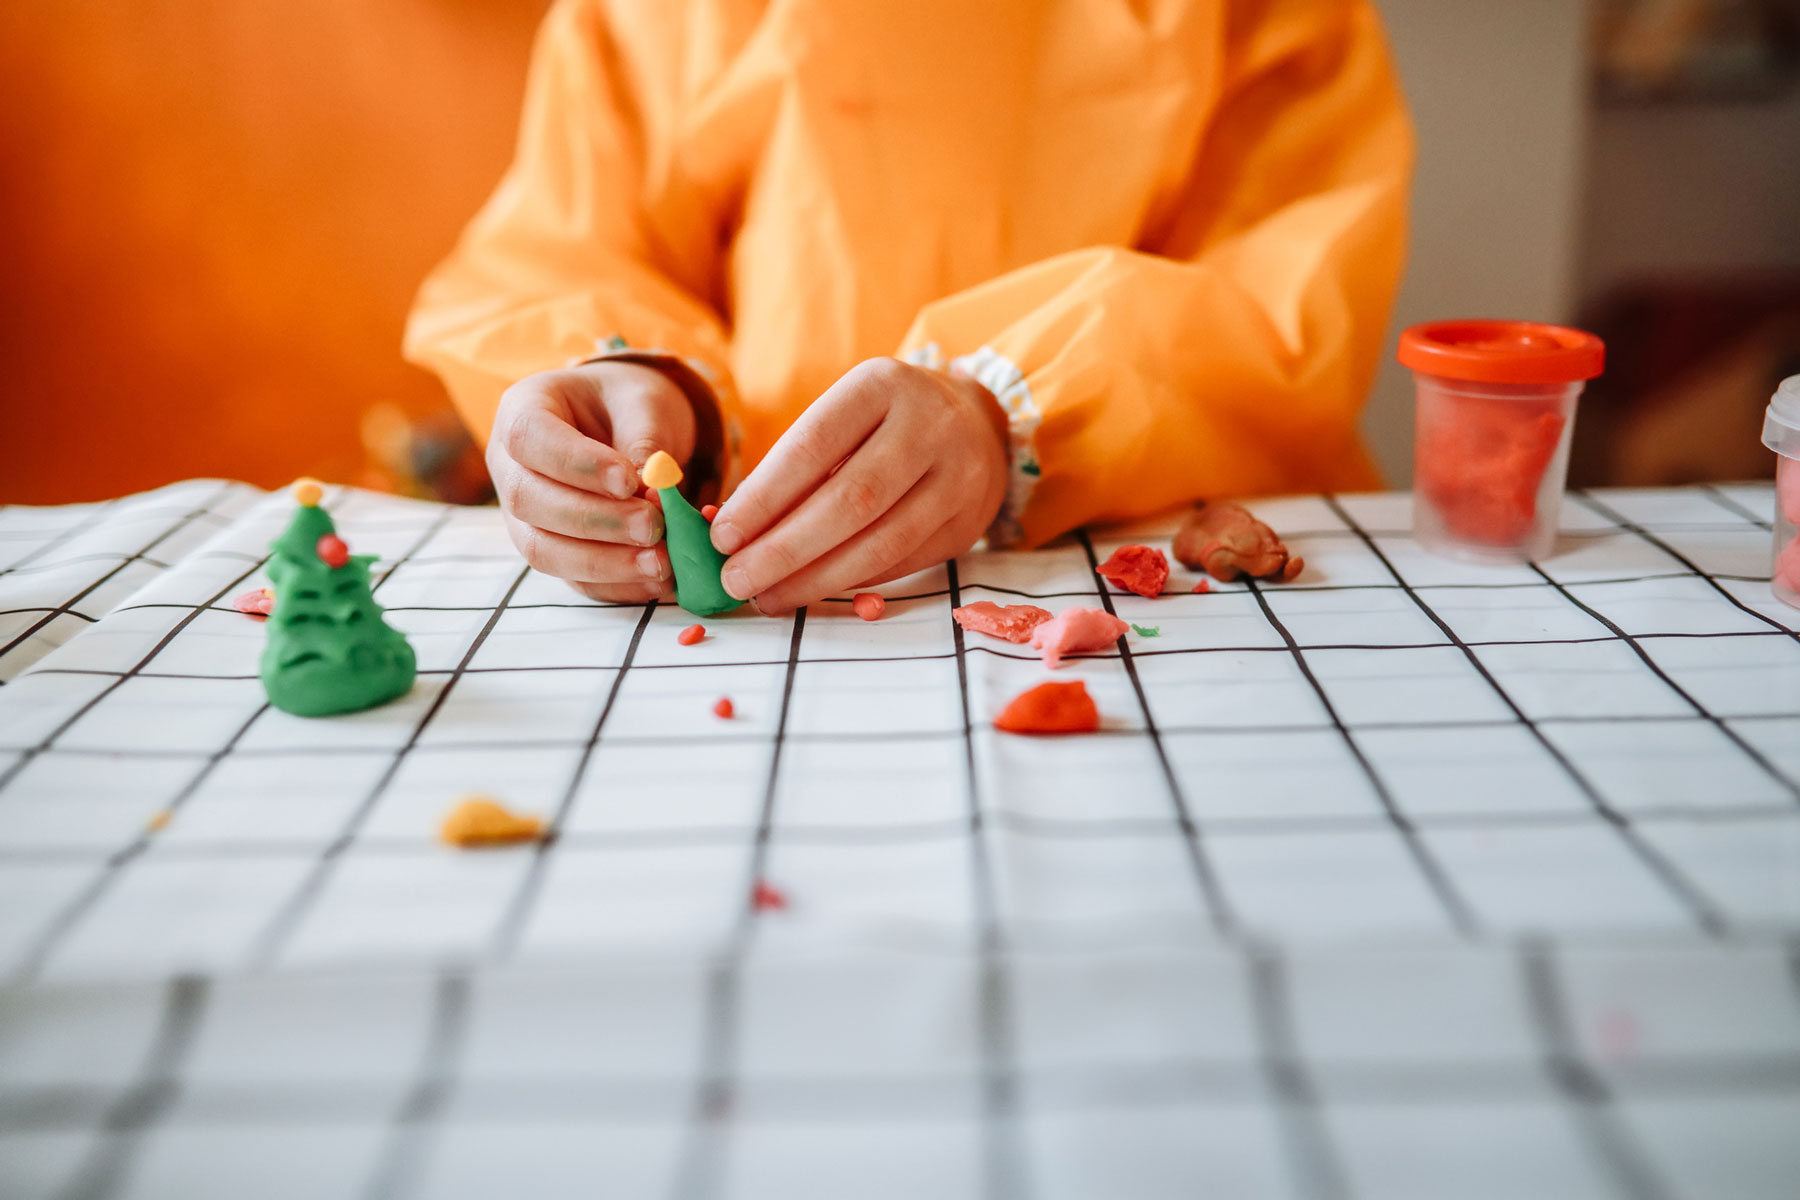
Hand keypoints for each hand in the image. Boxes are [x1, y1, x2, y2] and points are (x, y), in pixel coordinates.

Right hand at [488, 361, 698, 601]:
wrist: (627, 423)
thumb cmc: (628, 403)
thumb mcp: (644, 401)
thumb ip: (645, 439)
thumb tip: (653, 489)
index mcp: (521, 411)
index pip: (529, 438)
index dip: (576, 465)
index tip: (629, 481)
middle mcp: (509, 466)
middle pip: (528, 501)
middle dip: (594, 520)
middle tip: (653, 525)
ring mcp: (525, 516)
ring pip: (543, 550)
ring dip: (604, 562)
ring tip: (660, 561)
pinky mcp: (554, 552)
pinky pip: (574, 580)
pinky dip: (616, 585)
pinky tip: (656, 580)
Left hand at [711, 357, 1007, 613]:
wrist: (974, 424)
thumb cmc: (883, 423)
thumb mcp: (843, 418)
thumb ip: (794, 468)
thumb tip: (732, 532)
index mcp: (882, 384)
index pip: (813, 446)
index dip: (763, 498)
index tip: (722, 537)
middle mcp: (929, 425)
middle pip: (850, 501)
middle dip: (784, 549)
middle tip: (736, 579)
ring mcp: (959, 476)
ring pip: (881, 543)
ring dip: (816, 579)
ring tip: (769, 596)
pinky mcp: (968, 523)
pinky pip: (902, 564)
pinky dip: (852, 581)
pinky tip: (814, 589)